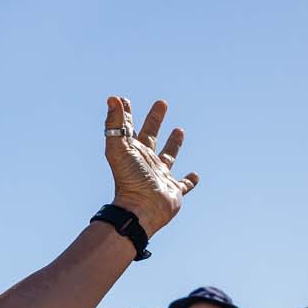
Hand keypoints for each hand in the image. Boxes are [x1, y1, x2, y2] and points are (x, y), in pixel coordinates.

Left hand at [103, 97, 197, 237]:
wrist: (141, 209)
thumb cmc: (129, 178)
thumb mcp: (119, 148)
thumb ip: (115, 124)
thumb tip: (112, 98)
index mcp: (131, 151)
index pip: (127, 128)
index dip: (125, 113)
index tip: (124, 99)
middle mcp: (145, 161)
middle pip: (150, 136)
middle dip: (154, 119)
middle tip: (161, 103)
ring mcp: (160, 176)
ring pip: (168, 156)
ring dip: (173, 143)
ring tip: (179, 129)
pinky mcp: (173, 190)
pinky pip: (184, 184)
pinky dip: (190, 180)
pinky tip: (195, 175)